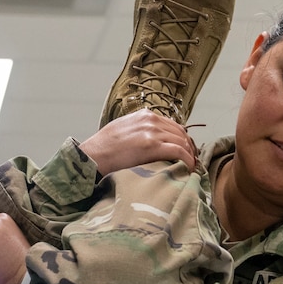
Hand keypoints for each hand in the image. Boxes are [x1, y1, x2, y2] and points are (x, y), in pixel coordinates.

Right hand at [80, 109, 197, 174]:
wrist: (92, 156)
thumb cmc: (103, 148)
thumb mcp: (123, 130)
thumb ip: (139, 130)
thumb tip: (152, 141)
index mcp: (145, 115)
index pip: (173, 125)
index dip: (182, 139)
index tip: (185, 151)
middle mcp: (151, 120)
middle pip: (181, 133)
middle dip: (188, 148)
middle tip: (191, 162)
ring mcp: (152, 132)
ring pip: (183, 142)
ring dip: (190, 155)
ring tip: (191, 168)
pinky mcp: (152, 146)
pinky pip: (179, 151)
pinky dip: (188, 160)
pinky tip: (189, 168)